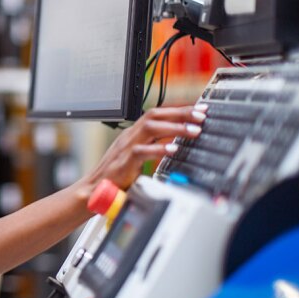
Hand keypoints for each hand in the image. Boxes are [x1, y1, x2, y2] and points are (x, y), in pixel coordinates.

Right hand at [87, 104, 206, 189]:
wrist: (96, 188)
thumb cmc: (118, 174)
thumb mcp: (138, 156)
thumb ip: (153, 147)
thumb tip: (176, 144)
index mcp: (134, 133)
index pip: (157, 114)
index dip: (178, 110)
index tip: (199, 109)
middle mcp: (130, 136)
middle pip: (155, 115)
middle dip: (180, 113)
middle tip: (202, 115)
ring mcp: (126, 147)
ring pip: (150, 128)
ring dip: (175, 127)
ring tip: (194, 130)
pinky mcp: (124, 161)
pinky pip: (142, 151)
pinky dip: (158, 149)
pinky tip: (172, 150)